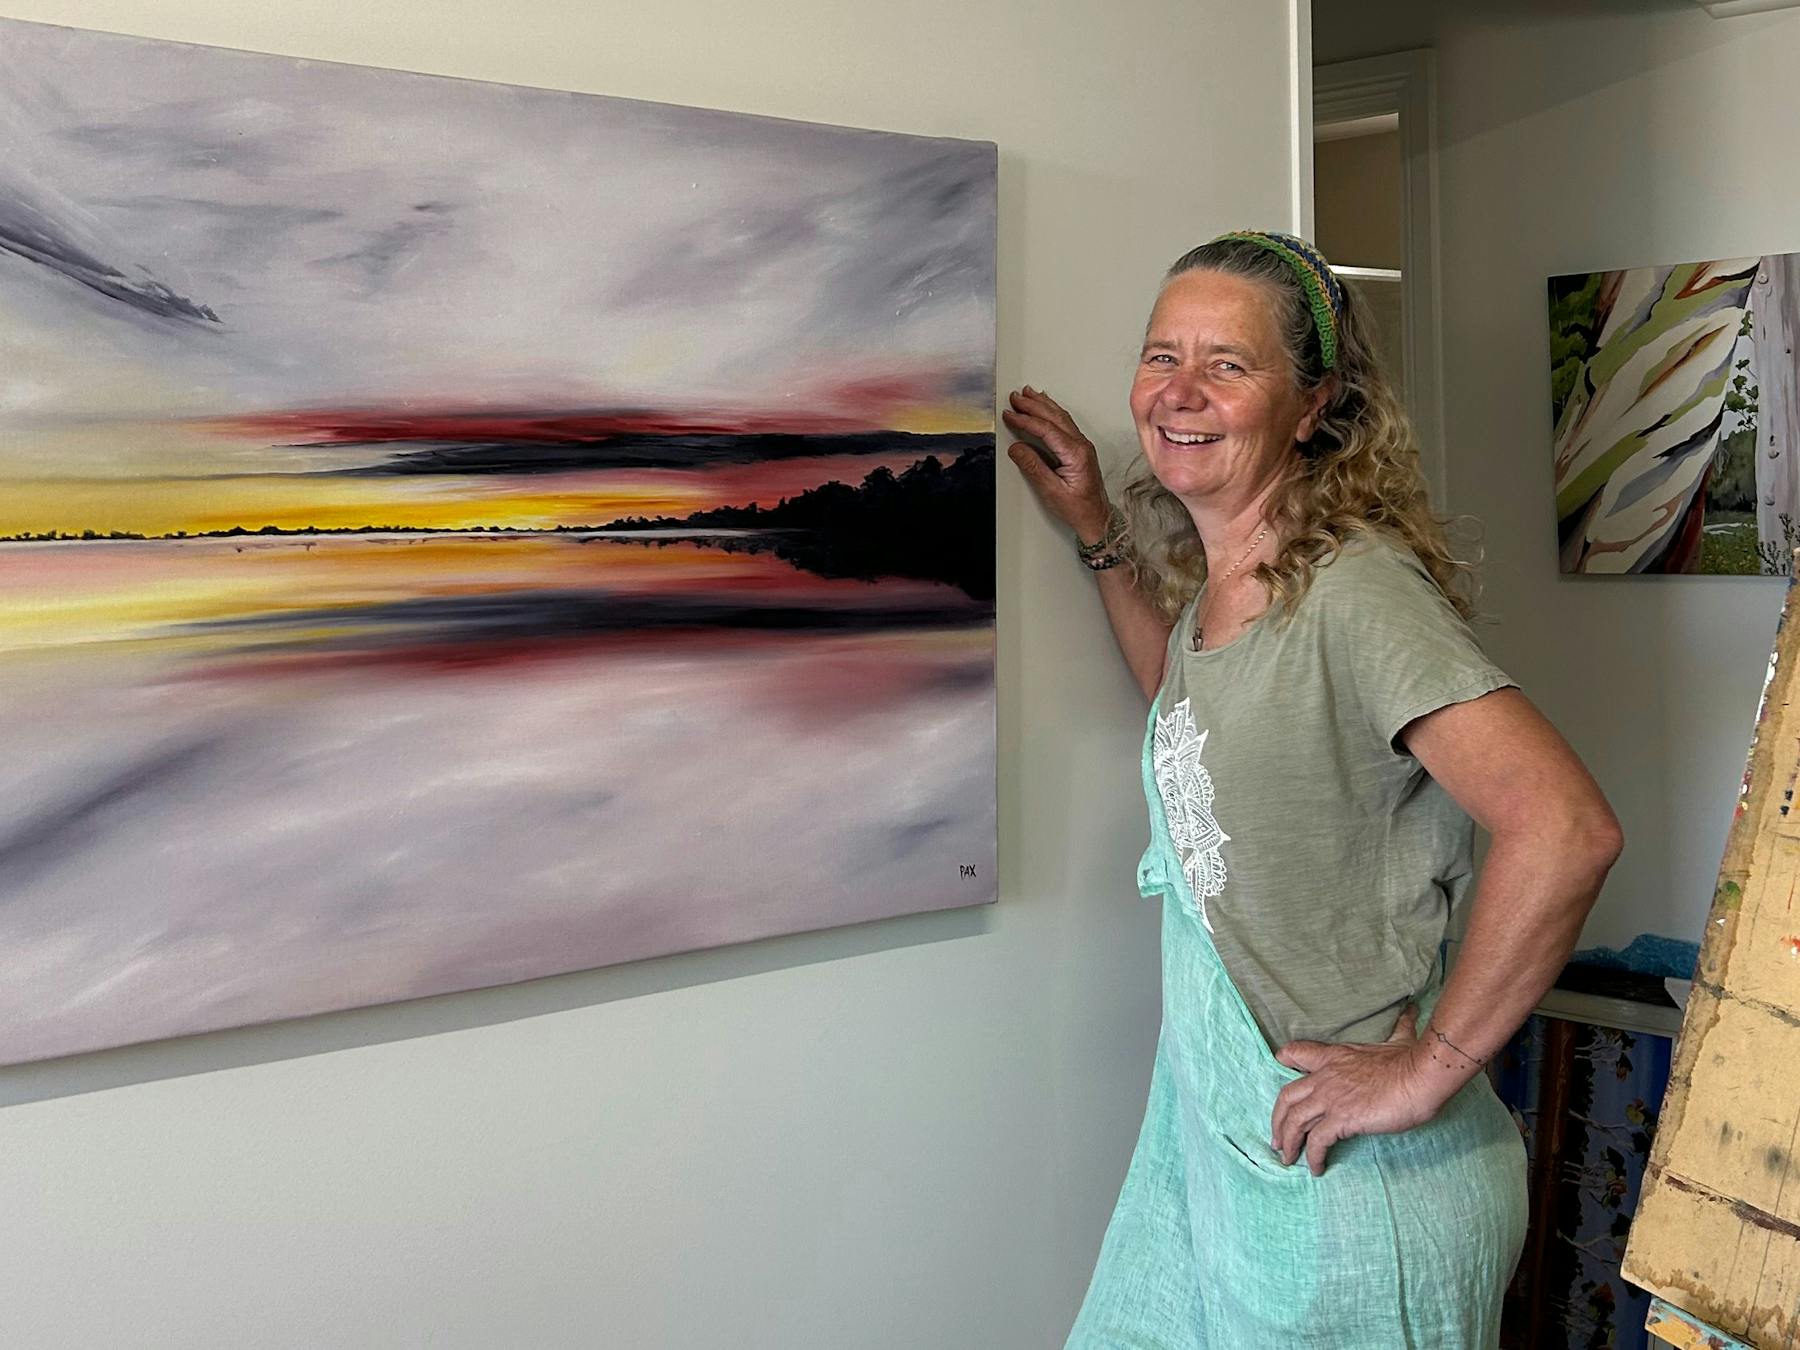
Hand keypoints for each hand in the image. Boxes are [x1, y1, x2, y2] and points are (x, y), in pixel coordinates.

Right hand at [1001, 386, 1112, 541]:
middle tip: (1015, 397)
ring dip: (1042, 404)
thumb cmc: (1078, 508)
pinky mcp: (1080, 449)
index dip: (1026, 420)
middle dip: (1033, 405)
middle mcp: (1081, 446)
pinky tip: (1046, 406)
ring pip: (1060, 417)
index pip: (1047, 430)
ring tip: (1027, 394)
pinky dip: (1051, 412)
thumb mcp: (1051, 491)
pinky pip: (1064, 423)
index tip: (1010, 415)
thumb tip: (1017, 449)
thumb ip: (1033, 467)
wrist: (1096, 518)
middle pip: (1054, 417)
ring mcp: (1082, 445)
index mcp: (1076, 454)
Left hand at [1269, 1006, 1450, 1175]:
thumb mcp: (1400, 1038)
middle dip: (1277, 1119)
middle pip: (1286, 1097)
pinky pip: (1317, 1141)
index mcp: (1335, 1057)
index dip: (1284, 1060)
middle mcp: (1325, 1077)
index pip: (1297, 1052)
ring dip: (1289, 1142)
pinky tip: (1315, 1168)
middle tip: (1277, 1138)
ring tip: (1288, 1158)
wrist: (1420, 1077)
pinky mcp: (1341, 1118)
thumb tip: (1411, 1011)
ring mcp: (1331, 1097)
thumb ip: (1400, 1027)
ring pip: (1295, 1121)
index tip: (1279, 1069)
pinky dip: (1312, 1156)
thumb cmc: (1412, 1060)